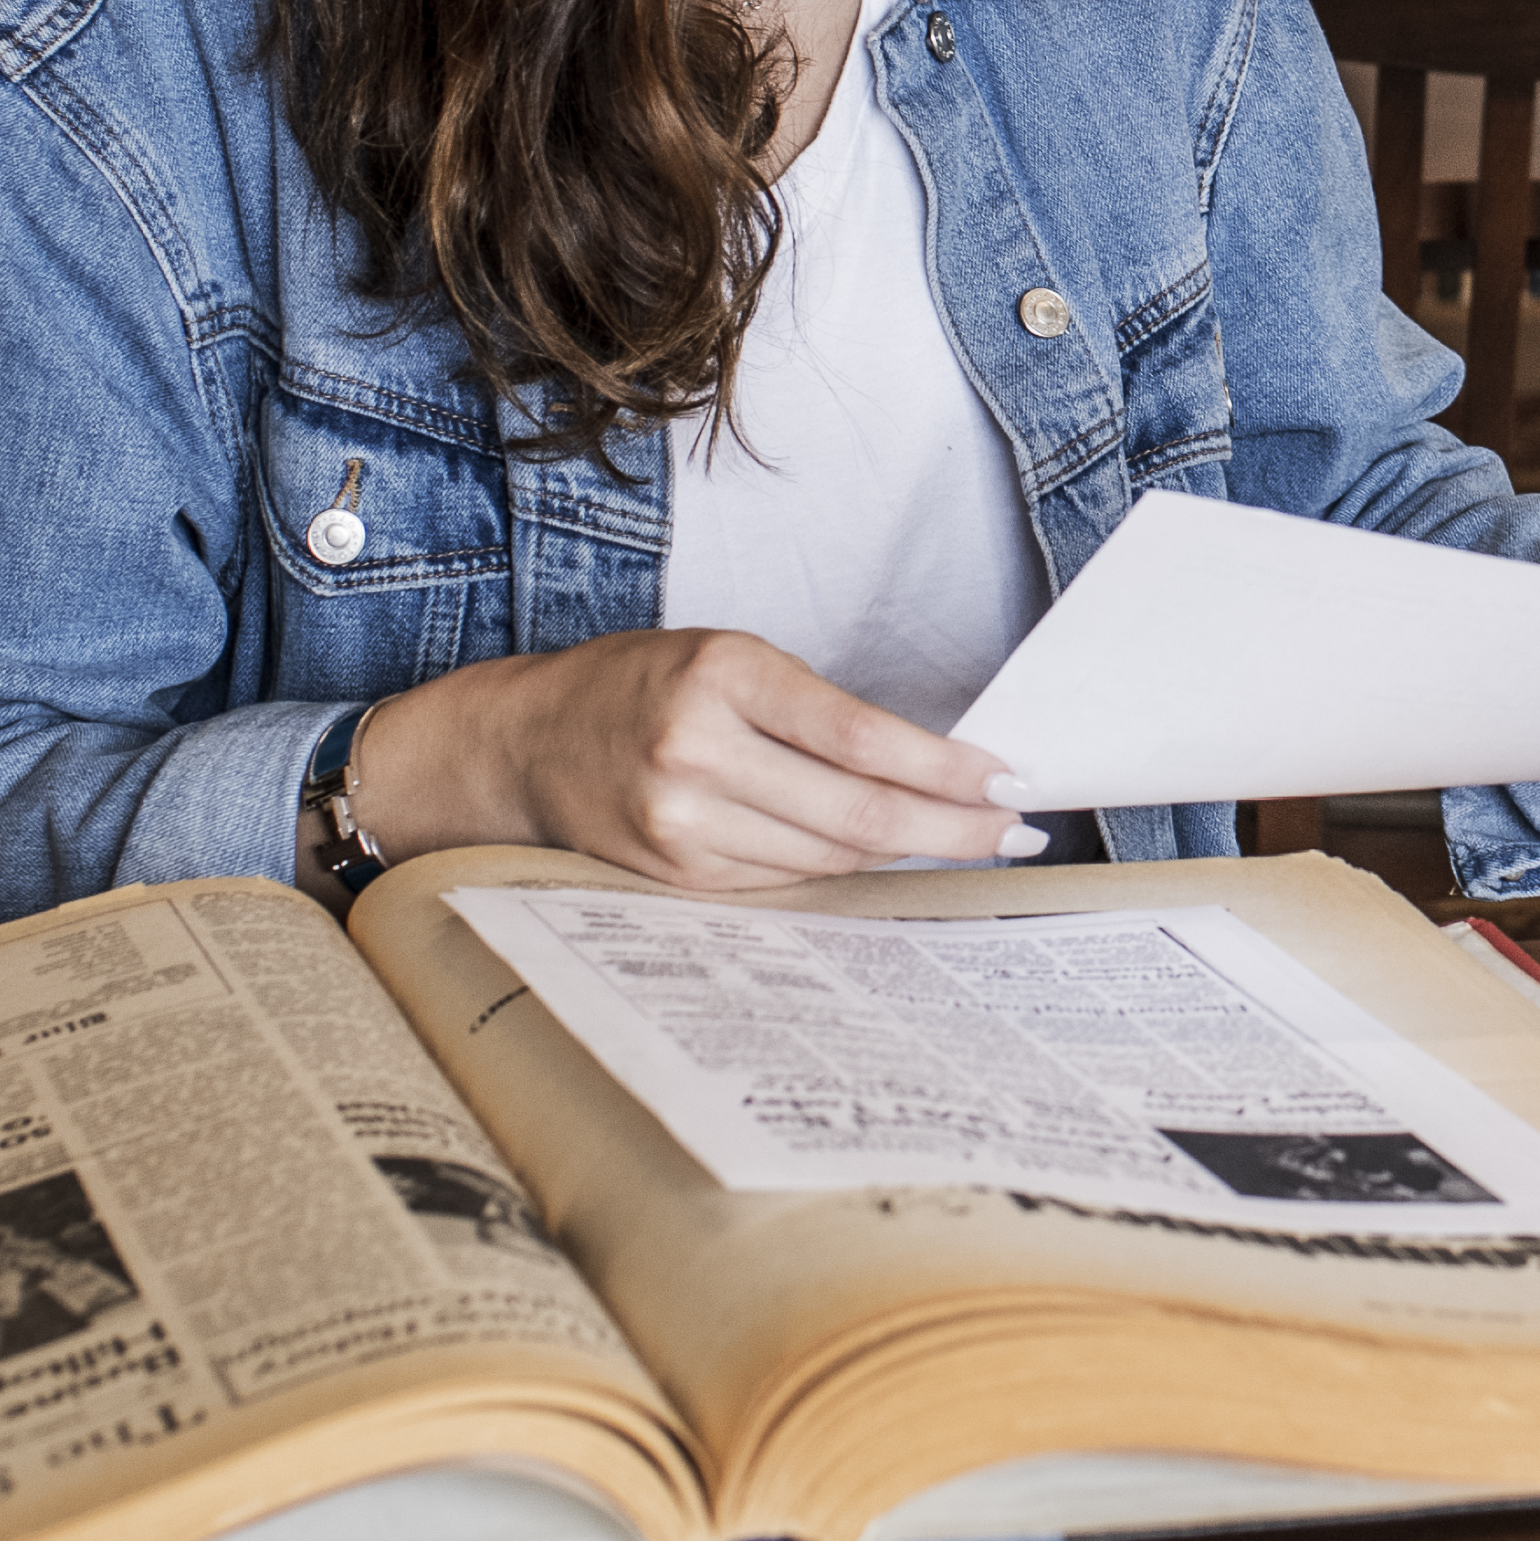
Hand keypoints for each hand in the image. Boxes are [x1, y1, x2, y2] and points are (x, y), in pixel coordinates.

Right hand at [352, 629, 1038, 895]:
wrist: (521, 743)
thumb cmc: (639, 686)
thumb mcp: (725, 659)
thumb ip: (812, 710)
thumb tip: (932, 765)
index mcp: (721, 674)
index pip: (863, 737)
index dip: (947, 768)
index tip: (1006, 780)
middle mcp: (697, 751)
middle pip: (858, 813)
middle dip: (953, 827)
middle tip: (1018, 830)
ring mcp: (681, 823)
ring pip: (830, 856)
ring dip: (909, 853)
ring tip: (967, 841)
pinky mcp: (673, 875)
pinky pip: (786, 882)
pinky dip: (845, 870)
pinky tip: (886, 858)